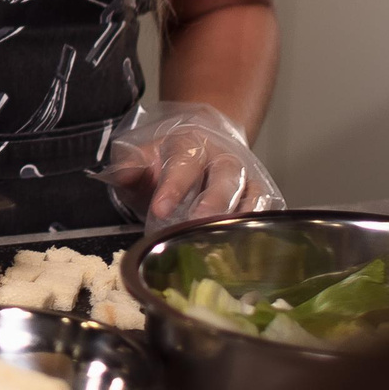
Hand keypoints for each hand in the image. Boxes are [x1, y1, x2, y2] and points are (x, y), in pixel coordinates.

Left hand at [98, 102, 281, 228]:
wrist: (200, 147)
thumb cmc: (166, 160)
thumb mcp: (142, 156)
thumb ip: (131, 166)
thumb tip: (123, 175)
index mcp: (191, 144)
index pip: (183, 163)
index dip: (173, 186)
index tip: (161, 209)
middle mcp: (224, 158)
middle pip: (225, 178)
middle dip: (214, 202)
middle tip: (199, 222)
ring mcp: (245, 177)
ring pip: (251, 194)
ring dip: (238, 217)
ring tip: (223, 241)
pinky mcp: (259, 195)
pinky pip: (266, 209)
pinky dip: (259, 226)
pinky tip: (245, 245)